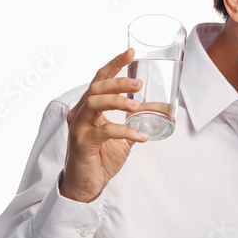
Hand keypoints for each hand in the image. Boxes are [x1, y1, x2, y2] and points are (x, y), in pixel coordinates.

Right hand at [59, 49, 147, 202]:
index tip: (131, 52)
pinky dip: (125, 131)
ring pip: (94, 103)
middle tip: (139, 83)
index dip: (114, 64)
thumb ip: (135, 122)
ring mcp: (78, 127)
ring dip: (118, 101)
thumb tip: (159, 110)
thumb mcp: (122, 138)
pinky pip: (104, 131)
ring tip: (137, 106)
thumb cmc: (100, 159)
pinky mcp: (82, 143)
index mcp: (87, 107)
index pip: (99, 79)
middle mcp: (79, 113)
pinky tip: (141, 136)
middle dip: (118, 82)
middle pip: (96, 87)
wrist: (86, 185)